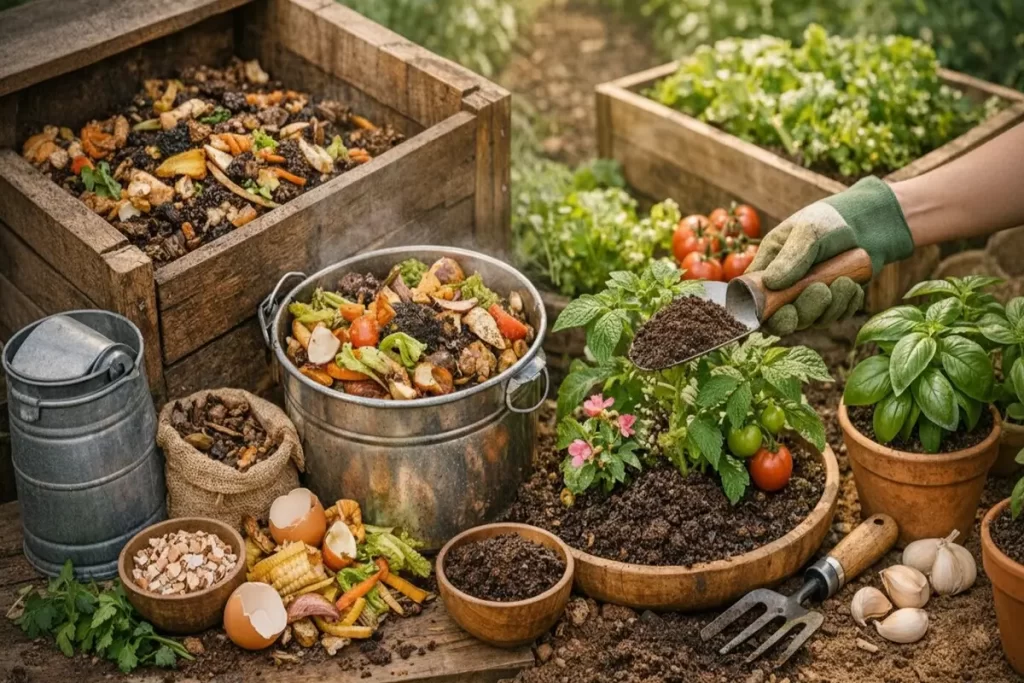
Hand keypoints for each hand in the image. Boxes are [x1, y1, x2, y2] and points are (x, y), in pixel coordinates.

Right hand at [745, 177, 914, 334]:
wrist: (866, 223)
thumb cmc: (828, 221)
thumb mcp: (807, 232)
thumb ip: (789, 258)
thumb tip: (771, 283)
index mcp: (767, 269)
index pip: (753, 302)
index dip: (765, 315)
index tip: (786, 312)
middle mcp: (783, 289)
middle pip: (784, 320)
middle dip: (805, 311)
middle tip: (822, 291)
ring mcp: (807, 299)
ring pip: (813, 321)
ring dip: (831, 306)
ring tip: (845, 281)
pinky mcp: (831, 304)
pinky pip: (836, 317)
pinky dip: (847, 304)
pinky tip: (853, 285)